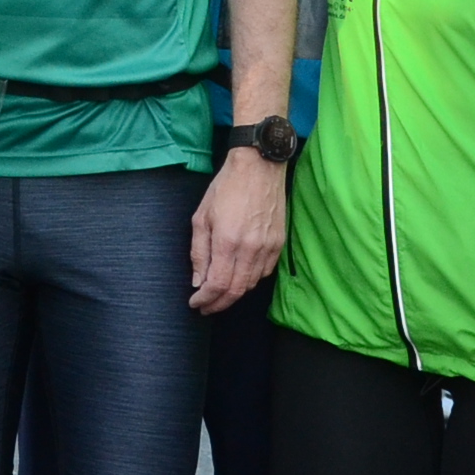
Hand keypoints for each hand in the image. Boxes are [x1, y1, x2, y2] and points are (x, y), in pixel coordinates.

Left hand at [188, 149, 285, 314]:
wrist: (259, 166)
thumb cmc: (226, 187)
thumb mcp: (202, 217)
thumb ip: (199, 252)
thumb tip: (198, 281)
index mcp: (228, 241)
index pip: (217, 284)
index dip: (205, 299)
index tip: (195, 303)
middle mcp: (250, 248)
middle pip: (236, 290)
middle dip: (218, 304)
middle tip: (206, 307)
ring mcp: (268, 247)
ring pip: (252, 284)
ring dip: (234, 294)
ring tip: (219, 295)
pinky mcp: (279, 243)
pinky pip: (265, 272)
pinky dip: (251, 281)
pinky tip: (239, 278)